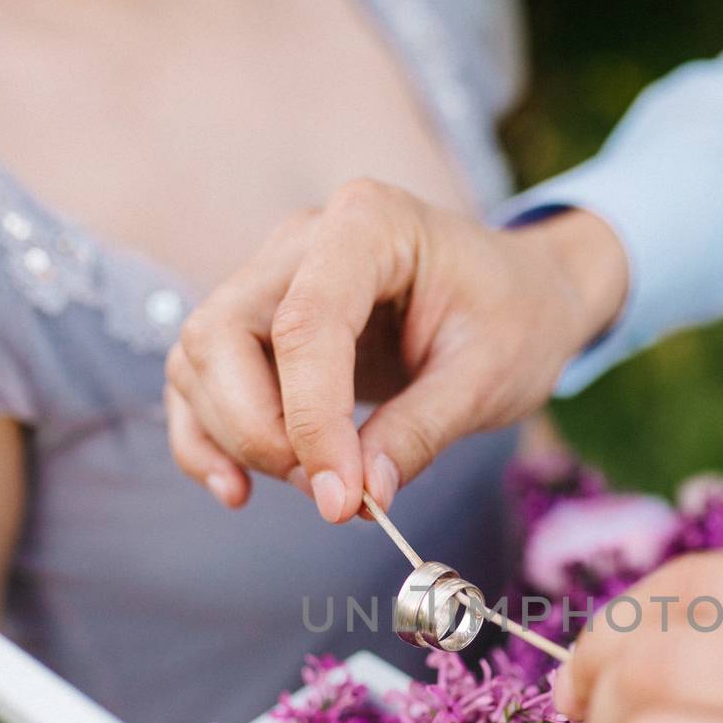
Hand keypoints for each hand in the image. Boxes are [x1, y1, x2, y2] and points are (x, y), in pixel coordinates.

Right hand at [165, 184, 627, 521]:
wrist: (522, 297)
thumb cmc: (515, 319)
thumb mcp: (489, 377)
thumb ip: (421, 431)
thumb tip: (360, 496)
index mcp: (369, 224)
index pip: (305, 322)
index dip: (312, 419)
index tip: (342, 498)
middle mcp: (303, 240)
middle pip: (222, 335)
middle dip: (259, 430)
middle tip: (331, 493)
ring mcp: (270, 278)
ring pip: (200, 360)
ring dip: (239, 439)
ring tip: (322, 486)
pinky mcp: (259, 325)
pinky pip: (200, 381)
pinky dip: (207, 438)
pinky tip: (238, 489)